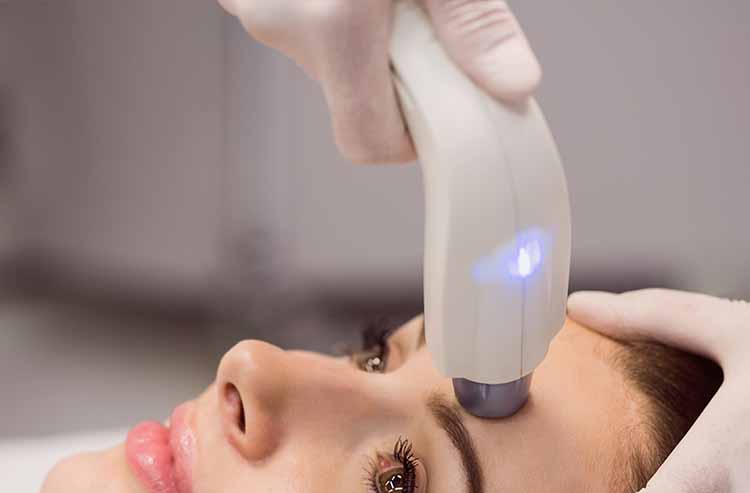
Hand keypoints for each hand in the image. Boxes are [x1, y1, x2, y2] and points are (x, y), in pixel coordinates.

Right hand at [217, 0, 540, 162]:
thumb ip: (473, 19)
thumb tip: (511, 84)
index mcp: (332, 25)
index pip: (367, 141)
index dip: (406, 140)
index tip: (434, 110)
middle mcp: (281, 22)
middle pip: (352, 97)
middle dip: (394, 73)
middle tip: (415, 18)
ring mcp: (254, 3)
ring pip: (328, 60)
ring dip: (365, 40)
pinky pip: (302, 25)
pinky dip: (334, 13)